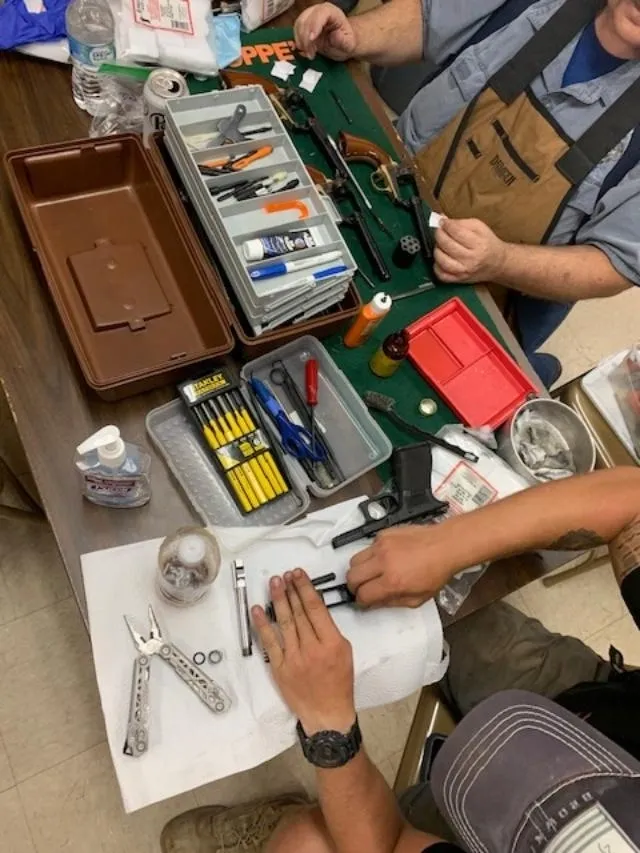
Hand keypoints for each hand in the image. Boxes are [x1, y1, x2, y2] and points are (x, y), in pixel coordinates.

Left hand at [252, 569, 355, 734]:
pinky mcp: (279, 668)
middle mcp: (311, 648)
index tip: (298, 575)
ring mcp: (293, 658)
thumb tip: (313, 606)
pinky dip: (263, 625)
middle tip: (285, 574)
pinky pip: (269, 643)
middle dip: (291, 590)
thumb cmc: (339, 682)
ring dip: (278, 601)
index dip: (305, 589)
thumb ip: (329, 629)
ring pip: (284, 623)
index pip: (315, 609)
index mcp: (331, 643)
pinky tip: (257, 610)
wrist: (327, 713)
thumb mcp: (345, 651)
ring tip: (274, 583)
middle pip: (299, 613)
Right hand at [294, 3, 356, 60]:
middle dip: (306, 38)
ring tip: (310, 54)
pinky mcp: (303, 25)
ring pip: (298, 25)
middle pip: (305, 19)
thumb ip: (343, 41)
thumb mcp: (348, 44)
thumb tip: (335, 36)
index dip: (314, 25)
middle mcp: (318, 10)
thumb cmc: (346, 41)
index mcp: (331, 11)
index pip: (320, 14)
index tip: (311, 39)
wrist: (342, 42)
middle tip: (311, 54)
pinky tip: (305, 51)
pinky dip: (299, 42)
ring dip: (301, 42)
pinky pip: (296, 31)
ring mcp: (309, 16)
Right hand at [347, 526, 453, 607]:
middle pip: (351, 576)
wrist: (445, 546)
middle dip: (354, 586)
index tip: (363, 601)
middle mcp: (384, 562)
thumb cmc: (437, 570)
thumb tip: (374, 603)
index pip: (363, 594)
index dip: (361, 601)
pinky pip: (367, 547)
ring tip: (370, 573)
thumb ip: (392, 602)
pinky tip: (383, 558)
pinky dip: (371, 555)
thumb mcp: (418, 598)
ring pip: (354, 560)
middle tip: (362, 588)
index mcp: (392, 581)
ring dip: (359, 570)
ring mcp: (382, 546)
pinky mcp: (383, 534)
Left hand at [434, 218, 506, 282]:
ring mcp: (463, 271)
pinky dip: (436, 265)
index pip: (455, 231)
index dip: (445, 224)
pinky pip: (440, 274)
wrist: (498, 264)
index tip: (442, 221)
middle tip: (440, 231)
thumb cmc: (488, 244)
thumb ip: (461, 222)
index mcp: (478, 244)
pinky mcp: (458, 279)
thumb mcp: (480, 228)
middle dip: (439, 234)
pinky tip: (442, 258)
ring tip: (441, 245)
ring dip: (437, 249)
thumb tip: (443, 219)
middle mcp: (471, 259)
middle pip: (446, 244)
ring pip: (441, 259)